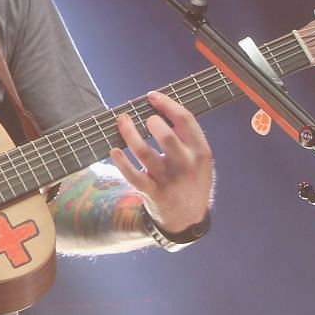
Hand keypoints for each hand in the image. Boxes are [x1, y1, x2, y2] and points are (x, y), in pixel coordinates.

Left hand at [110, 90, 213, 232]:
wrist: (188, 218)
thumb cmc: (191, 179)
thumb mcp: (199, 159)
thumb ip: (186, 136)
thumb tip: (158, 108)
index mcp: (200, 152)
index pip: (186, 120)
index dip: (167, 104)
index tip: (152, 96)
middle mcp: (185, 165)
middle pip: (167, 136)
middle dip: (152, 122)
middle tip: (144, 119)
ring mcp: (168, 180)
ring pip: (144, 152)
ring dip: (129, 134)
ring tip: (122, 120)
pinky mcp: (151, 192)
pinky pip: (132, 175)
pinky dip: (120, 162)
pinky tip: (114, 150)